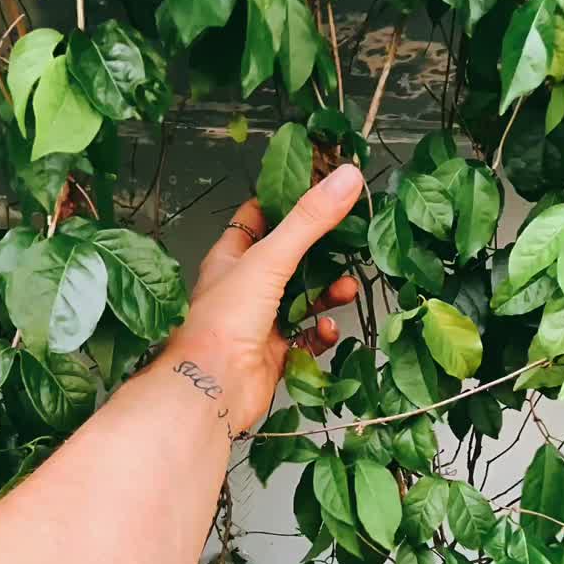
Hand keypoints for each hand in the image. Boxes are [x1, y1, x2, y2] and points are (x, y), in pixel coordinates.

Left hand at [166, 163, 363, 432]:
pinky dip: (321, 333)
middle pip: (289, 259)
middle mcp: (244, 288)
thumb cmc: (225, 320)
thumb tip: (346, 177)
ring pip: (302, 299)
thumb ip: (309, 220)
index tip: (322, 190)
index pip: (258, 217)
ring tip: (348, 289)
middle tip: (349, 243)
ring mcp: (260, 321)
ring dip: (327, 293)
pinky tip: (329, 329)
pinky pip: (306, 338)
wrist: (214, 386)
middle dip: (321, 254)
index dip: (287, 201)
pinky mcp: (275, 354)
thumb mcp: (269, 258)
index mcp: (231, 257)